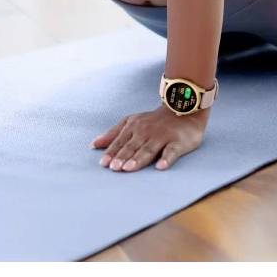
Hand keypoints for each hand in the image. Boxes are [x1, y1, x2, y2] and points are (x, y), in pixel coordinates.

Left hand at [91, 105, 207, 171]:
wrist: (182, 108)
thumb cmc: (153, 120)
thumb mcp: (131, 122)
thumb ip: (113, 134)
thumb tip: (93, 145)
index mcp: (134, 126)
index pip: (120, 141)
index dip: (112, 152)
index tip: (103, 164)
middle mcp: (146, 131)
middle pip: (133, 146)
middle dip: (123, 156)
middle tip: (114, 168)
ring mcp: (162, 136)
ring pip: (149, 149)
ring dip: (139, 159)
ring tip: (129, 168)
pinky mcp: (177, 142)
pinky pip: (171, 151)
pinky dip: (166, 158)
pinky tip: (161, 166)